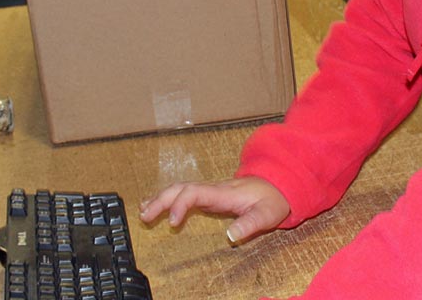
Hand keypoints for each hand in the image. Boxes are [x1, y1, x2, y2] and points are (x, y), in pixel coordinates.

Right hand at [139, 176, 289, 244]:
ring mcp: (210, 190)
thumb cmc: (271, 200)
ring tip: (143, 212)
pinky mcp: (209, 195)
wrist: (278, 185)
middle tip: (145, 217)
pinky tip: (157, 206)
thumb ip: (250, 224)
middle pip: (181, 188)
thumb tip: (229, 235)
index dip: (180, 205)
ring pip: (180, 189)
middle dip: (161, 200)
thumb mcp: (267, 214)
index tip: (173, 224)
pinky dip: (168, 199)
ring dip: (160, 198)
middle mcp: (213, 188)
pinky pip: (184, 194)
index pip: (195, 192)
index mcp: (224, 193)